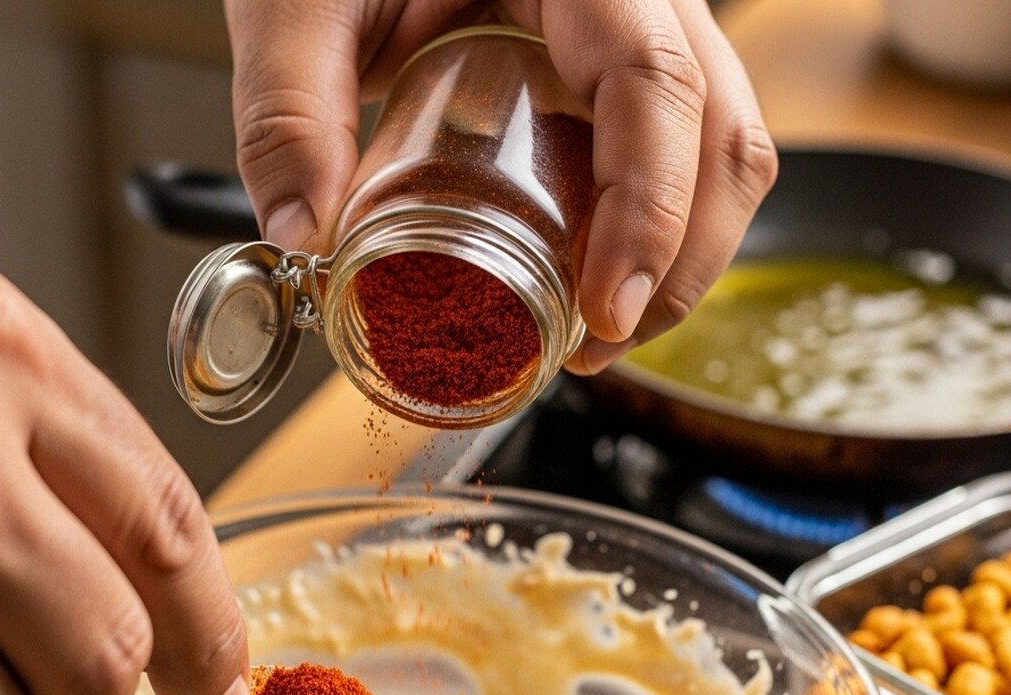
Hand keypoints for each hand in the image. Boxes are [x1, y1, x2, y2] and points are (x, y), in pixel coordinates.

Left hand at [224, 0, 776, 372]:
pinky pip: (684, 144)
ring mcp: (644, 25)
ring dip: (681, 253)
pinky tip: (599, 274)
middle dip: (679, 262)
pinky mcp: (625, 61)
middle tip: (597, 346)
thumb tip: (305, 236)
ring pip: (722, 144)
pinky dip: (660, 222)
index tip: (604, 310)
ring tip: (598, 330)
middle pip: (721, 133)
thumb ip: (288, 105)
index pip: (656, 85)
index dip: (650, 209)